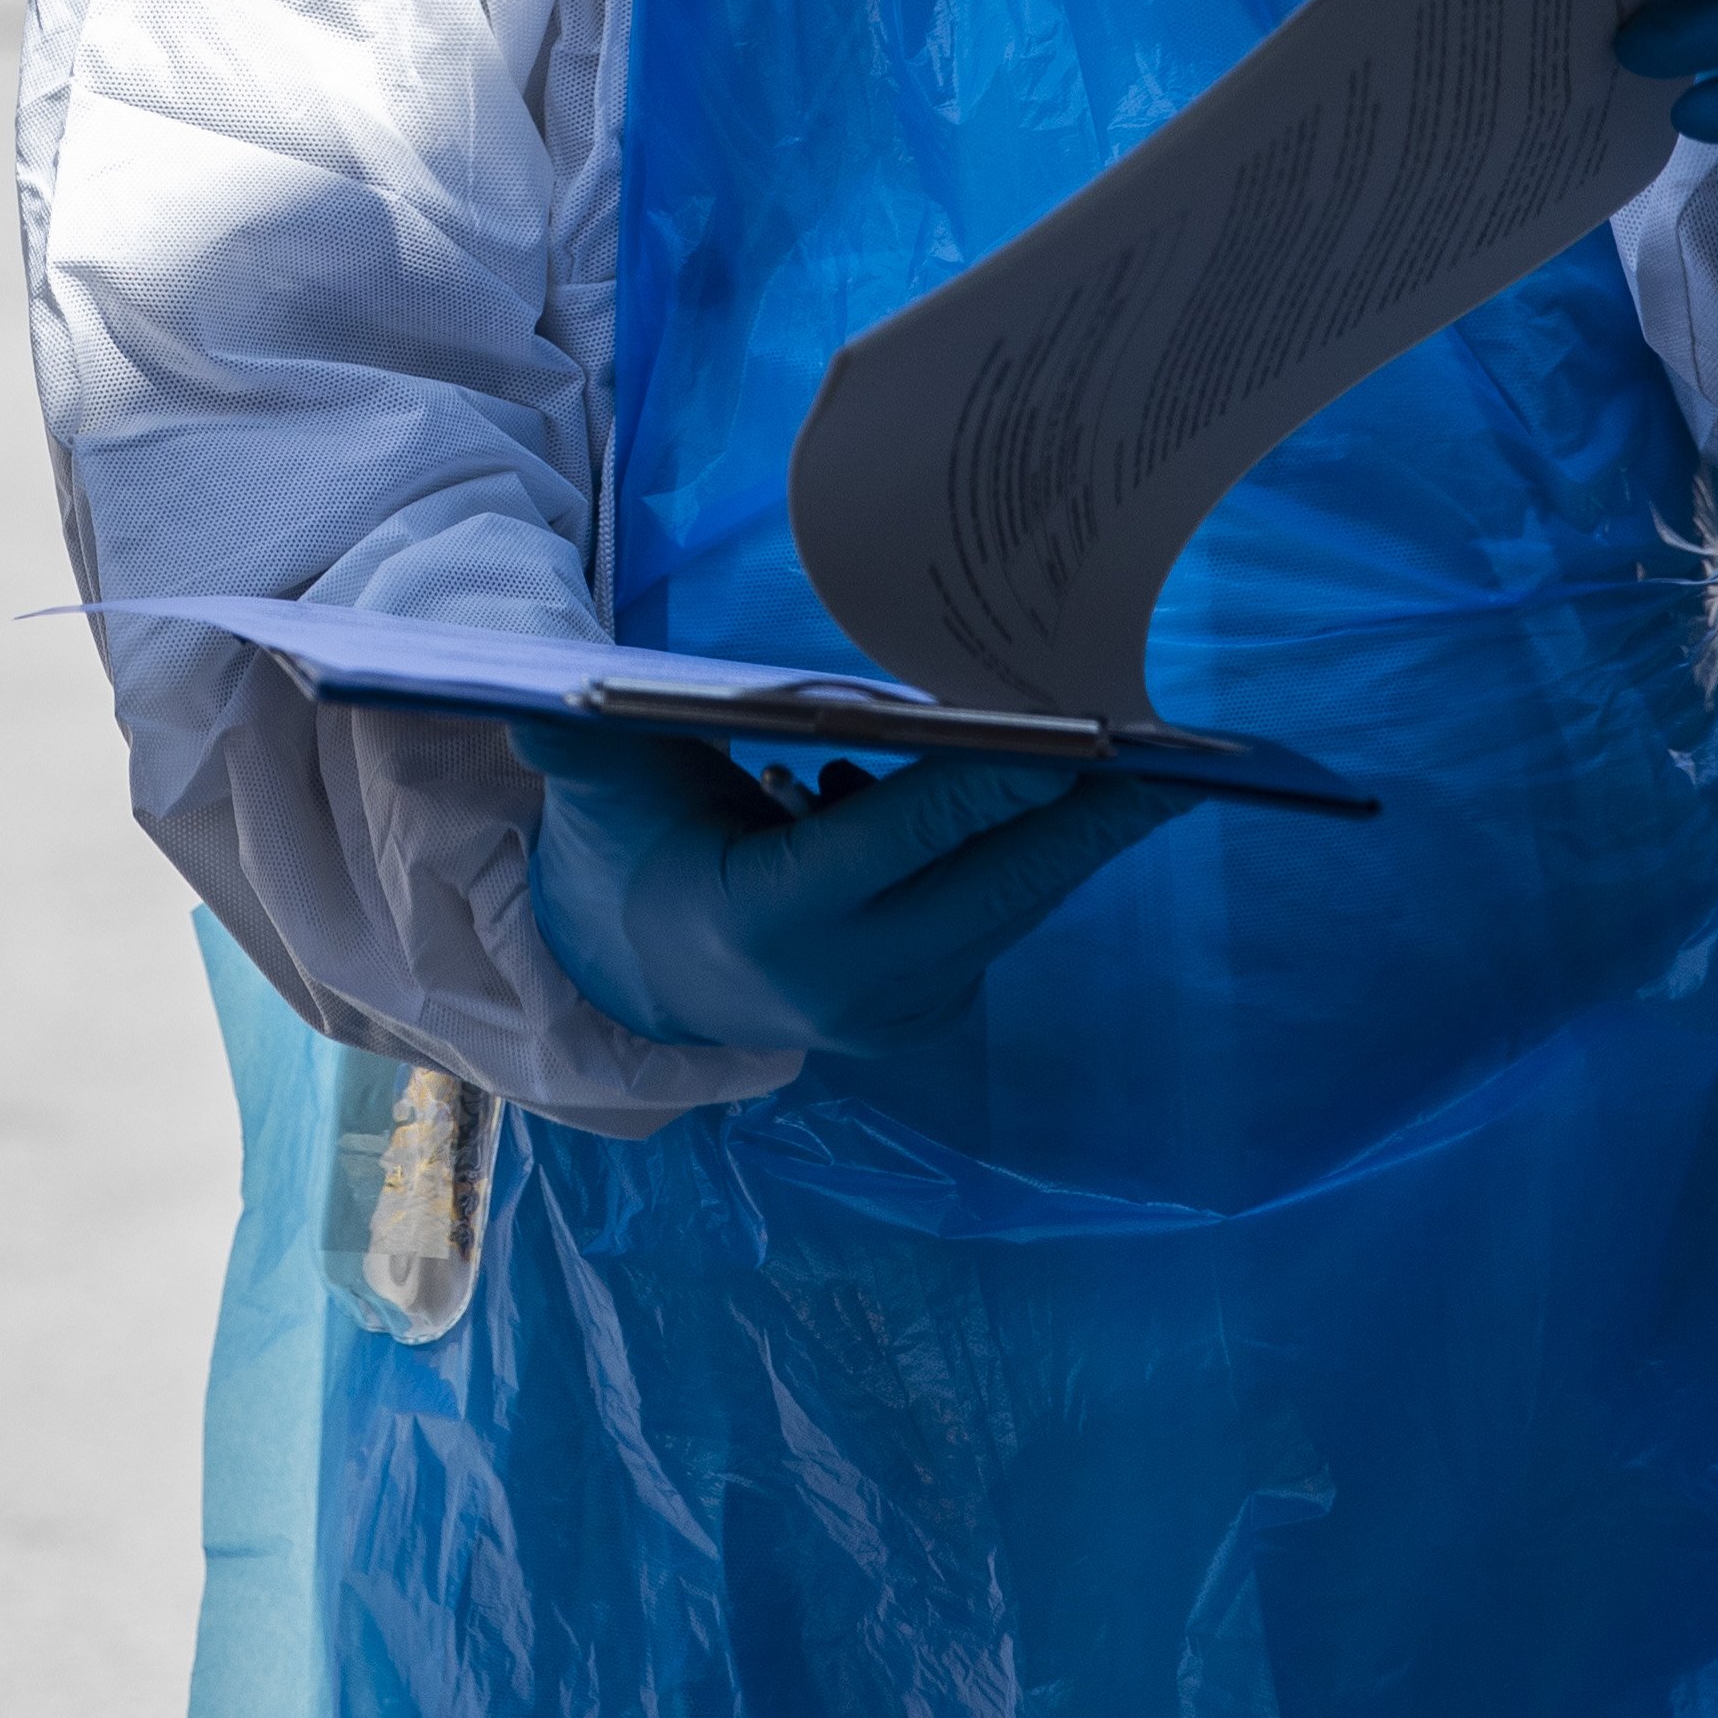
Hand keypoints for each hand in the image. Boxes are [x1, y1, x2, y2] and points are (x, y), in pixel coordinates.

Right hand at [515, 723, 1182, 1057]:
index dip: (996, 778)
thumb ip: (582, 752)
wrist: (642, 980)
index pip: (904, 836)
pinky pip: (989, 918)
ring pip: (1008, 904)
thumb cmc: (627, 855)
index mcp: (775, 924)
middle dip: (1090, 817)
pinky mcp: (927, 1013)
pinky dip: (1012, 856)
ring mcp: (896, 1011)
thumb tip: (537, 704)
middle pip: (996, 883)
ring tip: (1147, 763)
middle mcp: (850, 984)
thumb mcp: (601, 798)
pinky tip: (1019, 793)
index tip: (1082, 732)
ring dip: (1069, 834)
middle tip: (1180, 753)